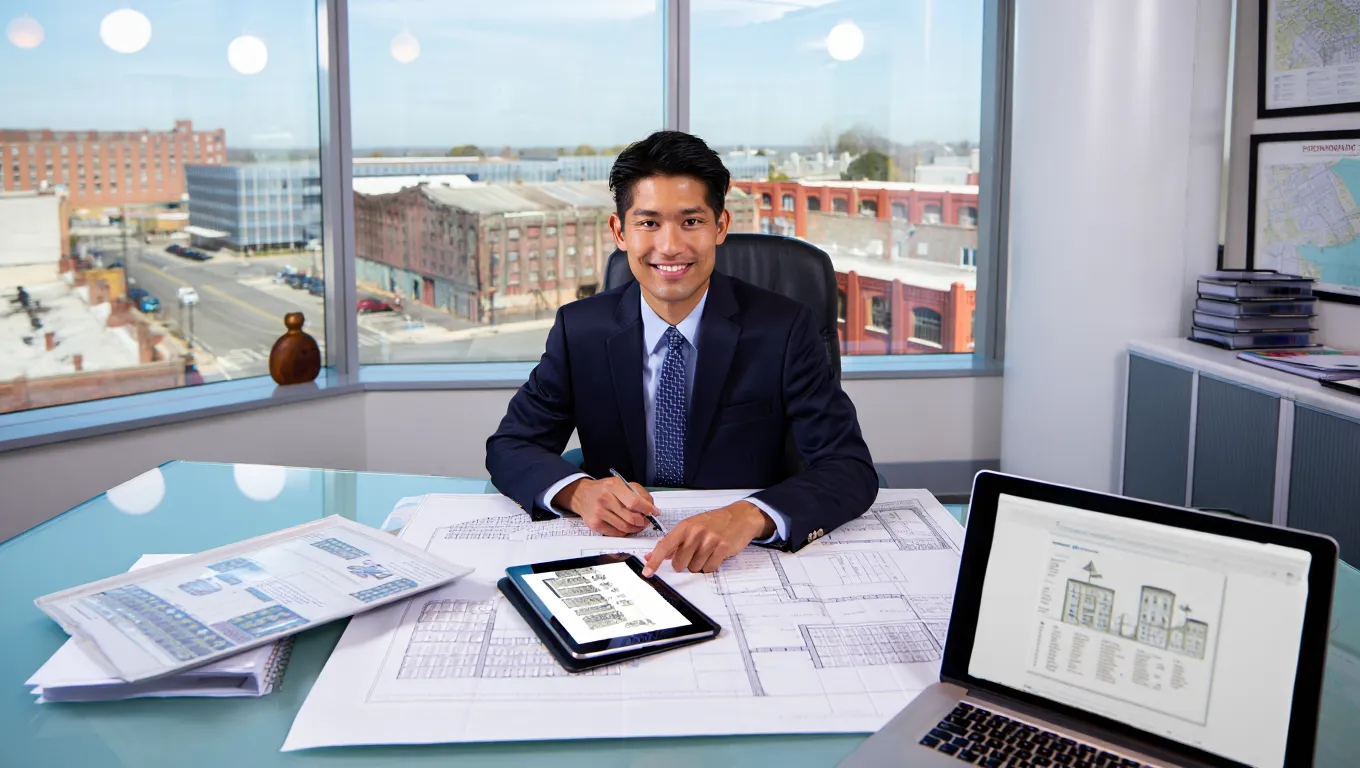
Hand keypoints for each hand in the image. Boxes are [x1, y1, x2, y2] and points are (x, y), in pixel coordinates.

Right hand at [554, 476, 656, 536]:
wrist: (581, 494)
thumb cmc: (604, 489)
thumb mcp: (621, 483)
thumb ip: (638, 492)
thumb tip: (651, 507)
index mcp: (613, 486)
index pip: (635, 502)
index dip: (647, 510)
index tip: (654, 513)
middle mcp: (605, 499)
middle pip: (631, 517)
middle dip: (643, 521)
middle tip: (647, 521)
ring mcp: (599, 513)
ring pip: (625, 527)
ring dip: (636, 528)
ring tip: (638, 525)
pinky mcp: (595, 525)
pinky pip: (616, 533)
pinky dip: (625, 532)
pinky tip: (626, 526)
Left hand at [643, 501, 774, 575]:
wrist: (739, 517)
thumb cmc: (713, 522)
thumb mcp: (691, 527)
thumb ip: (672, 543)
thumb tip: (651, 556)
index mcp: (685, 527)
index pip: (664, 546)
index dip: (654, 561)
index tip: (647, 572)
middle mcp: (695, 532)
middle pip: (680, 563)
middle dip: (685, 563)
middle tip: (695, 553)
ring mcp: (709, 540)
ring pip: (695, 568)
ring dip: (699, 564)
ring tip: (707, 551)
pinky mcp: (722, 548)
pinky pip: (709, 568)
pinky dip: (711, 565)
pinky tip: (715, 554)